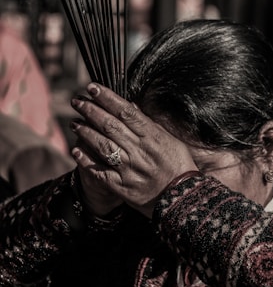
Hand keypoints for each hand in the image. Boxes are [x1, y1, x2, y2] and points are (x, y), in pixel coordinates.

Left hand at [70, 83, 196, 217]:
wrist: (182, 199)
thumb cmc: (178, 165)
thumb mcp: (170, 140)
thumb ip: (150, 124)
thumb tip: (131, 107)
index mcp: (153, 136)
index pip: (126, 112)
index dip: (107, 98)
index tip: (92, 87)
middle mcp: (140, 150)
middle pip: (110, 125)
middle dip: (91, 111)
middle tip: (77, 101)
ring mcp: (130, 169)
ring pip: (103, 146)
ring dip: (86, 132)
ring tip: (74, 123)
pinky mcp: (122, 187)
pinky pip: (100, 172)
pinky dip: (86, 161)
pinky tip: (75, 151)